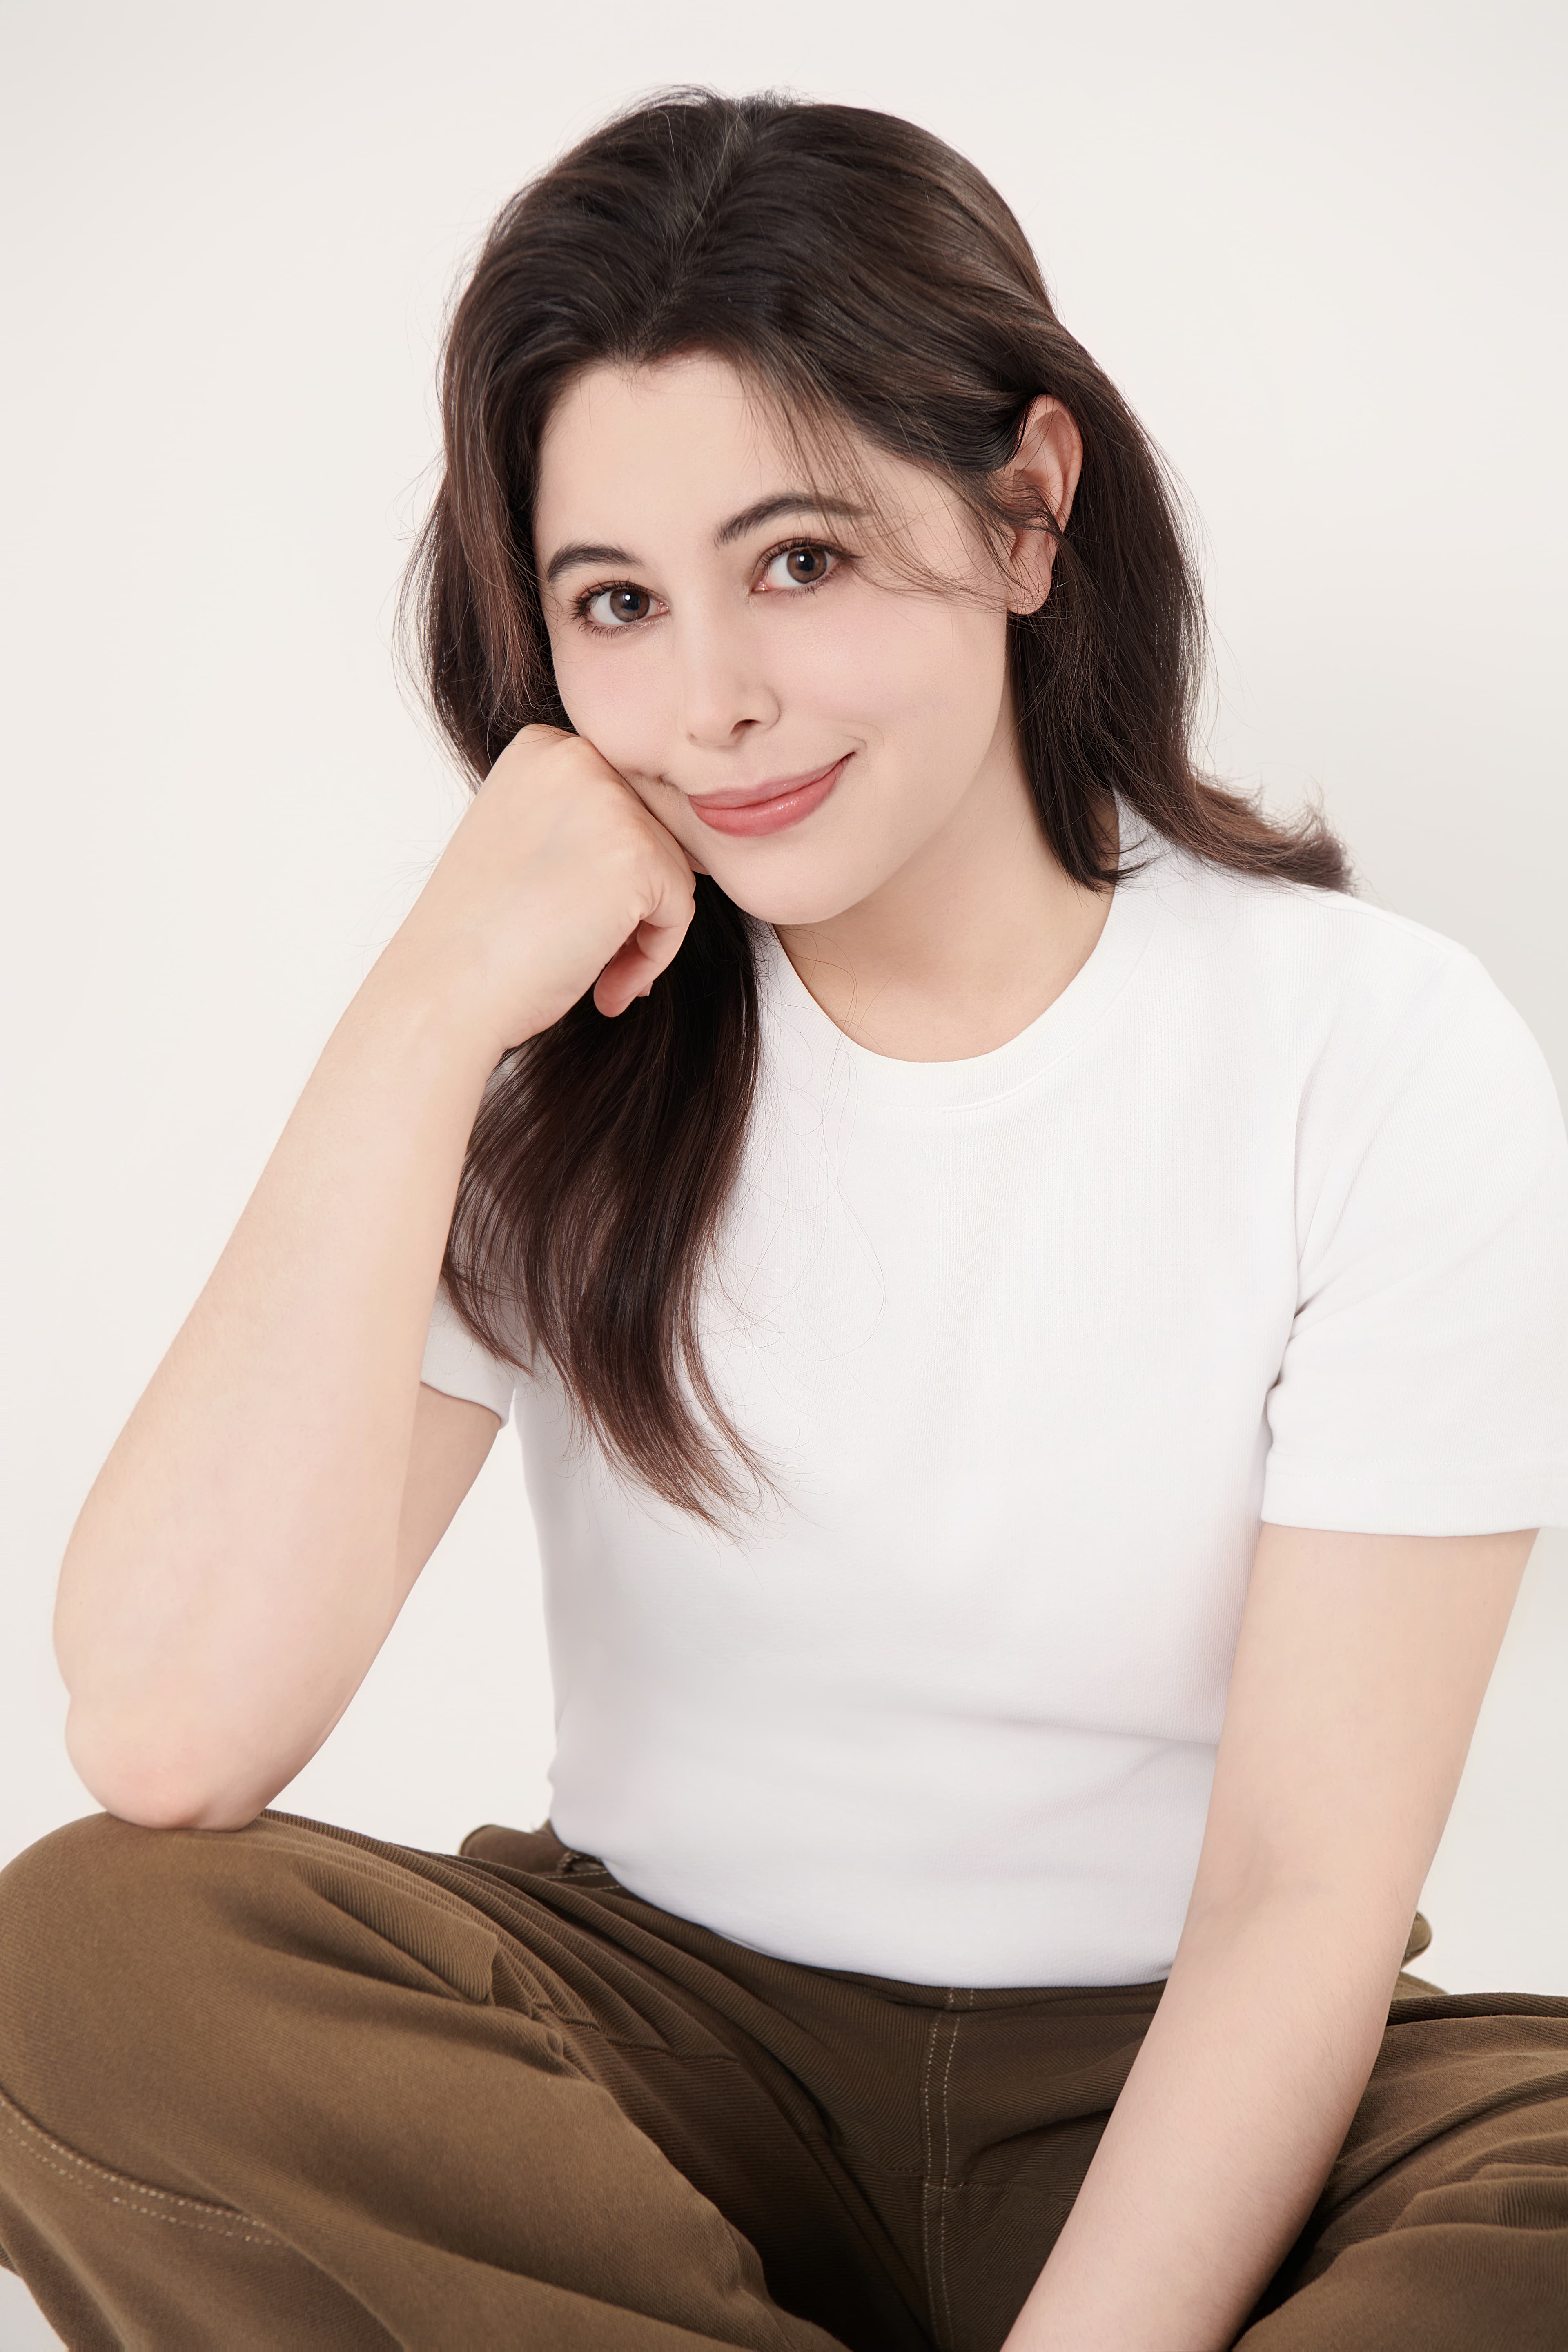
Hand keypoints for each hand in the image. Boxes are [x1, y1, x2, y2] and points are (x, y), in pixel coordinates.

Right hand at [388, 725, 699, 1053]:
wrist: (443, 991)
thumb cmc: (479, 938)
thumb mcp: (528, 847)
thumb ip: (587, 827)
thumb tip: (676, 846)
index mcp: (543, 749)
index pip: (622, 803)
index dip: (607, 871)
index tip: (568, 916)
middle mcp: (576, 757)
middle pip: (653, 831)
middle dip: (630, 899)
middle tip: (581, 950)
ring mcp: (609, 801)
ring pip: (673, 869)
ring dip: (641, 930)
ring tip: (589, 969)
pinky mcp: (637, 854)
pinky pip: (679, 908)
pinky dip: (653, 956)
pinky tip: (603, 989)